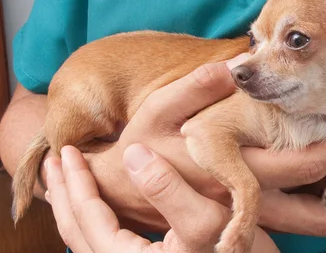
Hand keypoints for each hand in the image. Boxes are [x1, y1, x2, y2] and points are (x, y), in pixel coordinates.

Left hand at [45, 144, 278, 252]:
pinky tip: (103, 203)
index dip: (76, 183)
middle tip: (54, 163)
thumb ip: (167, 189)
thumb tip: (132, 153)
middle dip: (64, 195)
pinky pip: (107, 240)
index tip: (67, 152)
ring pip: (89, 239)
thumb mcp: (205, 222)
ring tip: (69, 180)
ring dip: (76, 205)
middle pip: (78, 232)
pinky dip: (95, 218)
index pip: (88, 218)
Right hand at [81, 55, 325, 234]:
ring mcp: (247, 218)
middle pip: (319, 208)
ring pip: (310, 223)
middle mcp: (247, 202)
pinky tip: (311, 179)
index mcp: (233, 169)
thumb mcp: (159, 109)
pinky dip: (311, 203)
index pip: (304, 166)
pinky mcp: (243, 223)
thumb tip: (232, 68)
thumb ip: (194, 89)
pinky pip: (291, 222)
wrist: (120, 189)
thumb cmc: (142, 144)